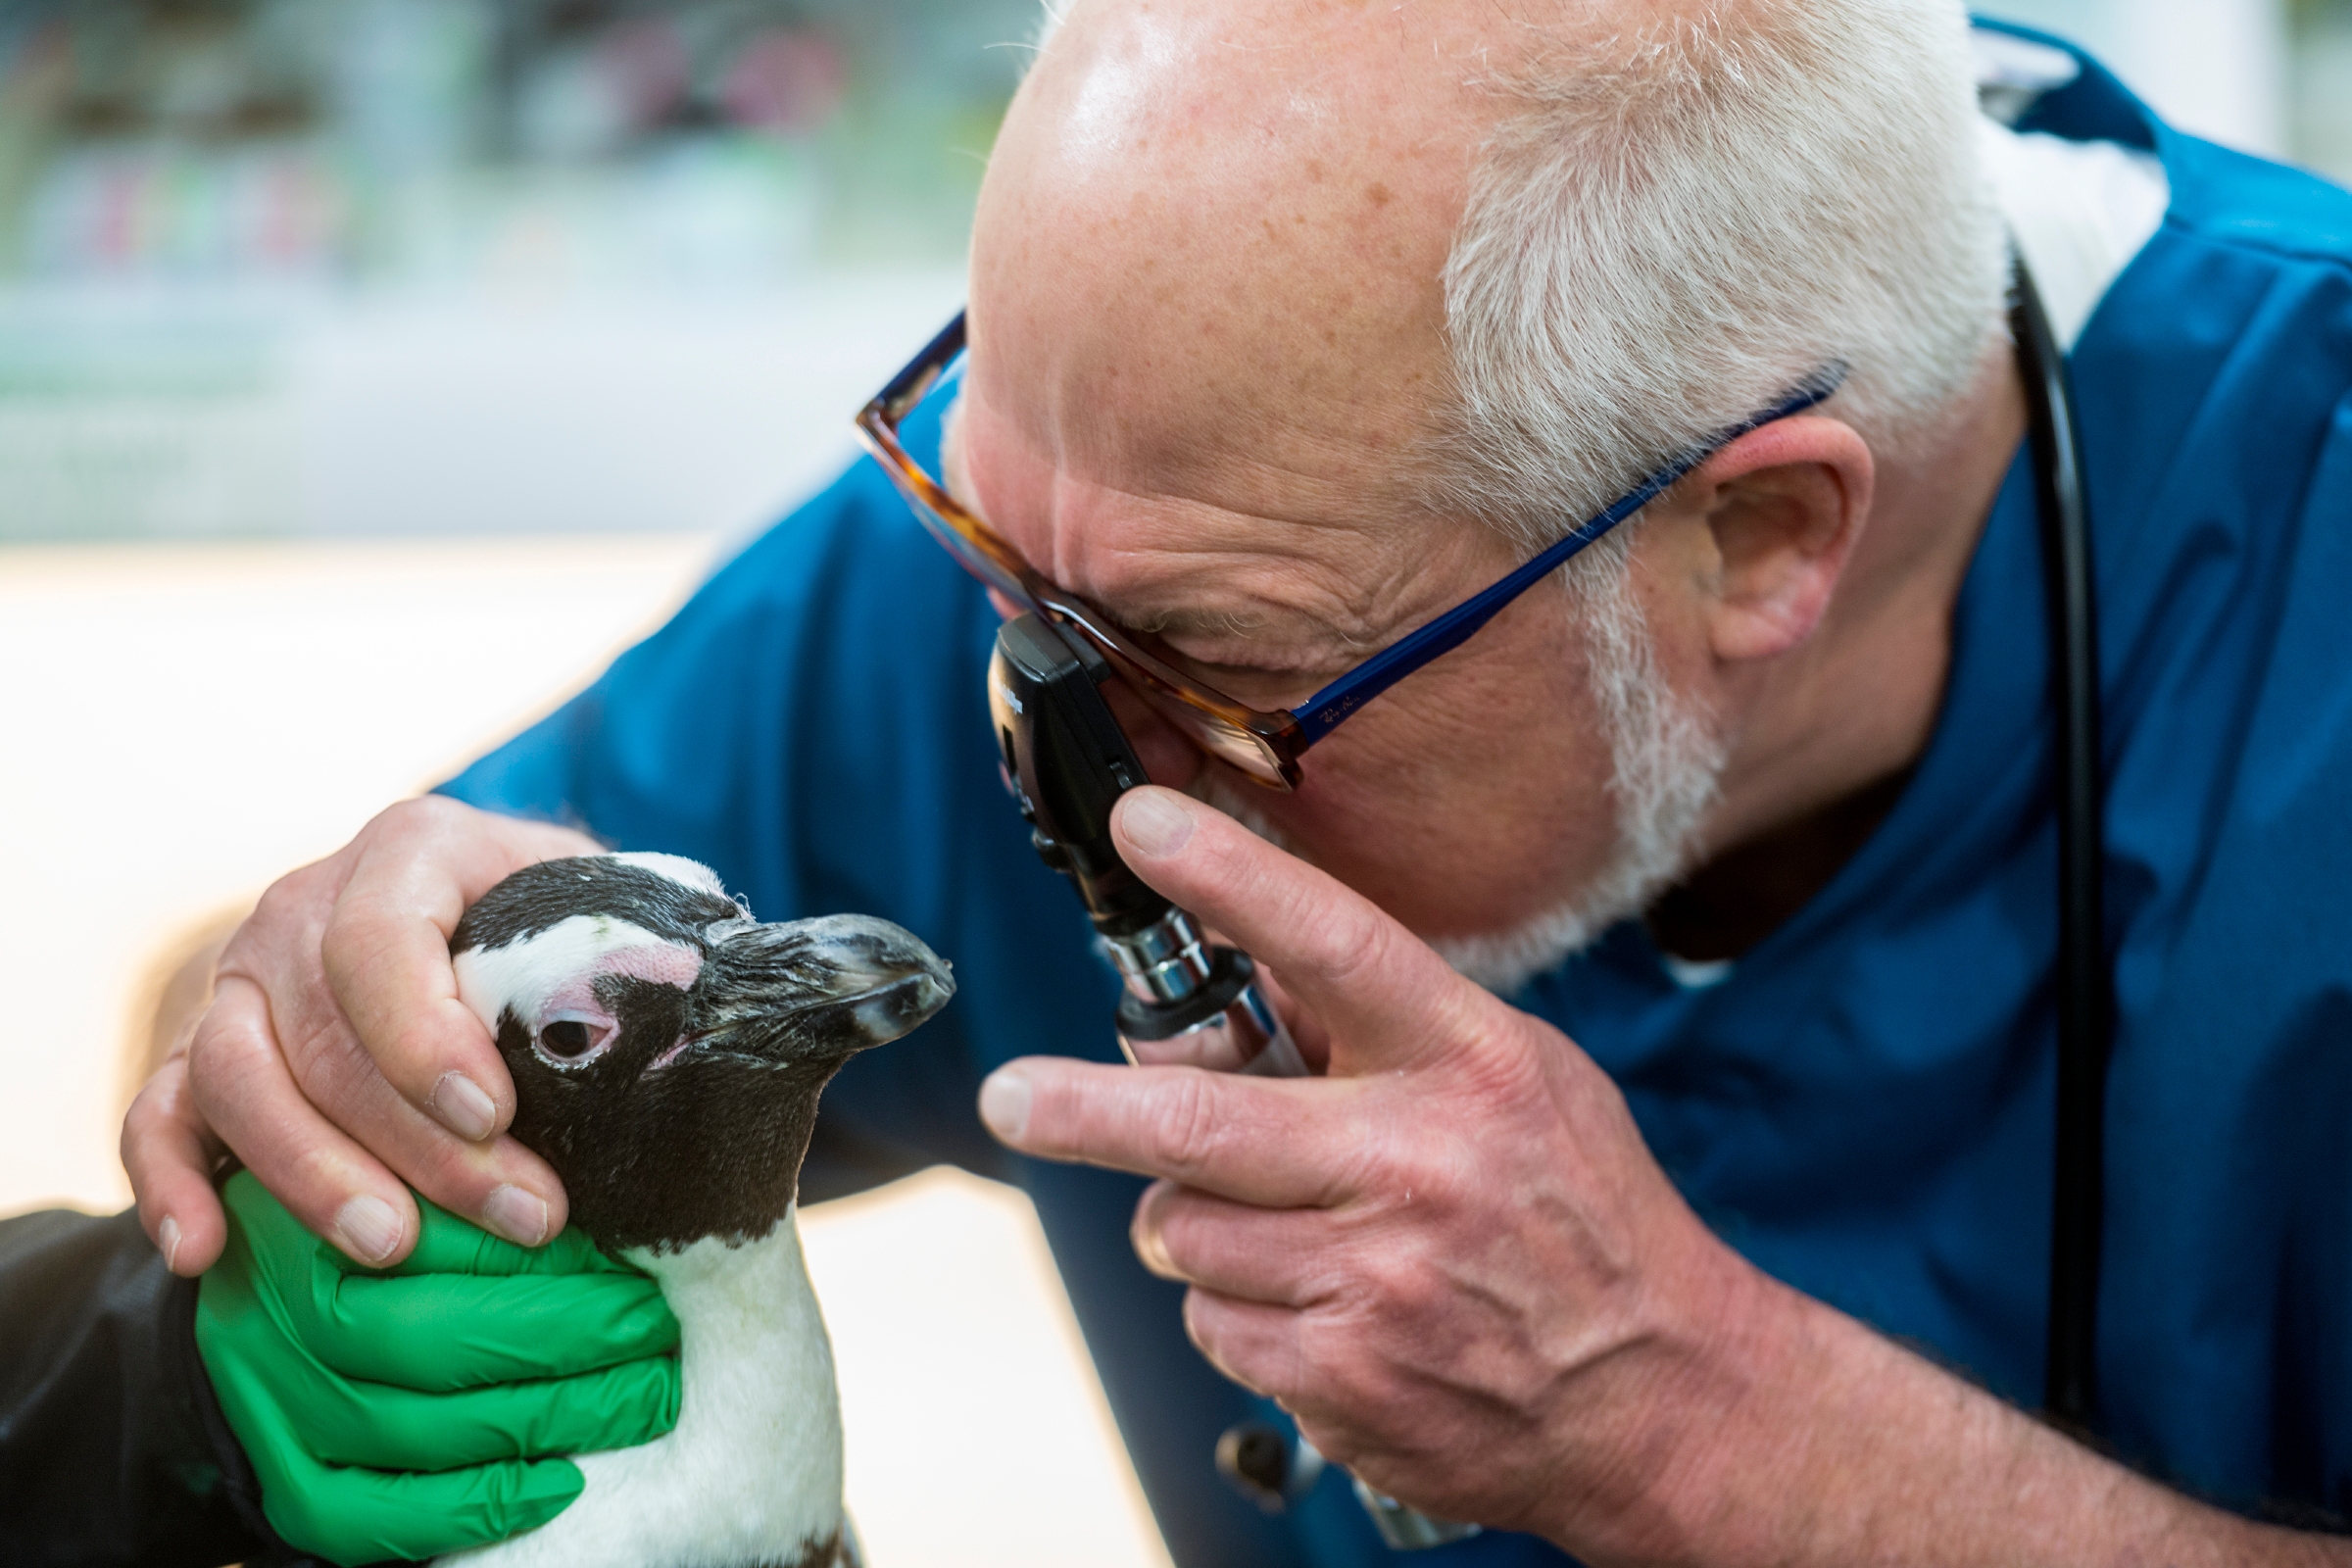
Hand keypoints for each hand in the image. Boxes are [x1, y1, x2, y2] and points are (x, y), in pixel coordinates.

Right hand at [124, 797, 602, 1274]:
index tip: (494, 1113)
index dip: (426, 1033)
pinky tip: (204, 1251)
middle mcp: (305, 905)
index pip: (379, 938)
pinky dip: (170, 1183)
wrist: (482, 921)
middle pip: (326, 1031)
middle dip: (420, 1141)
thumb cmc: (560, 931)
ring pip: (236, 1074)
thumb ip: (630, 949)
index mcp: (412, 850)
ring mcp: (241, 981)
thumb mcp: (600, 911)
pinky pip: (155, 1116)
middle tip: (517, 1218)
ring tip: (393, 1246)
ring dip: (311, 1171)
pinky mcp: (194, 1055)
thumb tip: (691, 1006)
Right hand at [198, 1170, 680, 1564]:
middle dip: (569, 1340)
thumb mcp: (392, 1162)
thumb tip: (573, 1212)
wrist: (249, 1291)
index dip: (548, 1259)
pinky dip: (478, 1503)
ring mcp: (271, 1410)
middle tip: (654, 1330)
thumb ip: (464, 1172)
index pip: (438, 1240)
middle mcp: (270, 1320)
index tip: (629, 1266)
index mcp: (302, 1221)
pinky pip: (375, 1518)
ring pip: (420, 1430)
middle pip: (433, 1342)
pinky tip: (563, 1480)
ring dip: (550, 1418)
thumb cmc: (354, 1209)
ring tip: (639, 1397)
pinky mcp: (287, 1482)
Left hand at [974, 786, 1777, 1553]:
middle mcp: (1420, 1165)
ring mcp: (1378, 1280)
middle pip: (1202, 1126)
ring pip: (1188, 1231)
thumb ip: (1384, 1032)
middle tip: (1015, 1096)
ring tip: (1289, 1229)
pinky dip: (1240, 1312)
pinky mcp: (1343, 1378)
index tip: (1147, 826)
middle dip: (1081, 1109)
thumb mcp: (1520, 1081)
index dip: (1233, 879)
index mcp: (1471, 1066)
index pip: (1338, 945)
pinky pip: (1215, 1324)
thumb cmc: (1581, 1220)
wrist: (1661, 1398)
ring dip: (1200, 1225)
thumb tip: (1232, 998)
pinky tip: (1323, 1306)